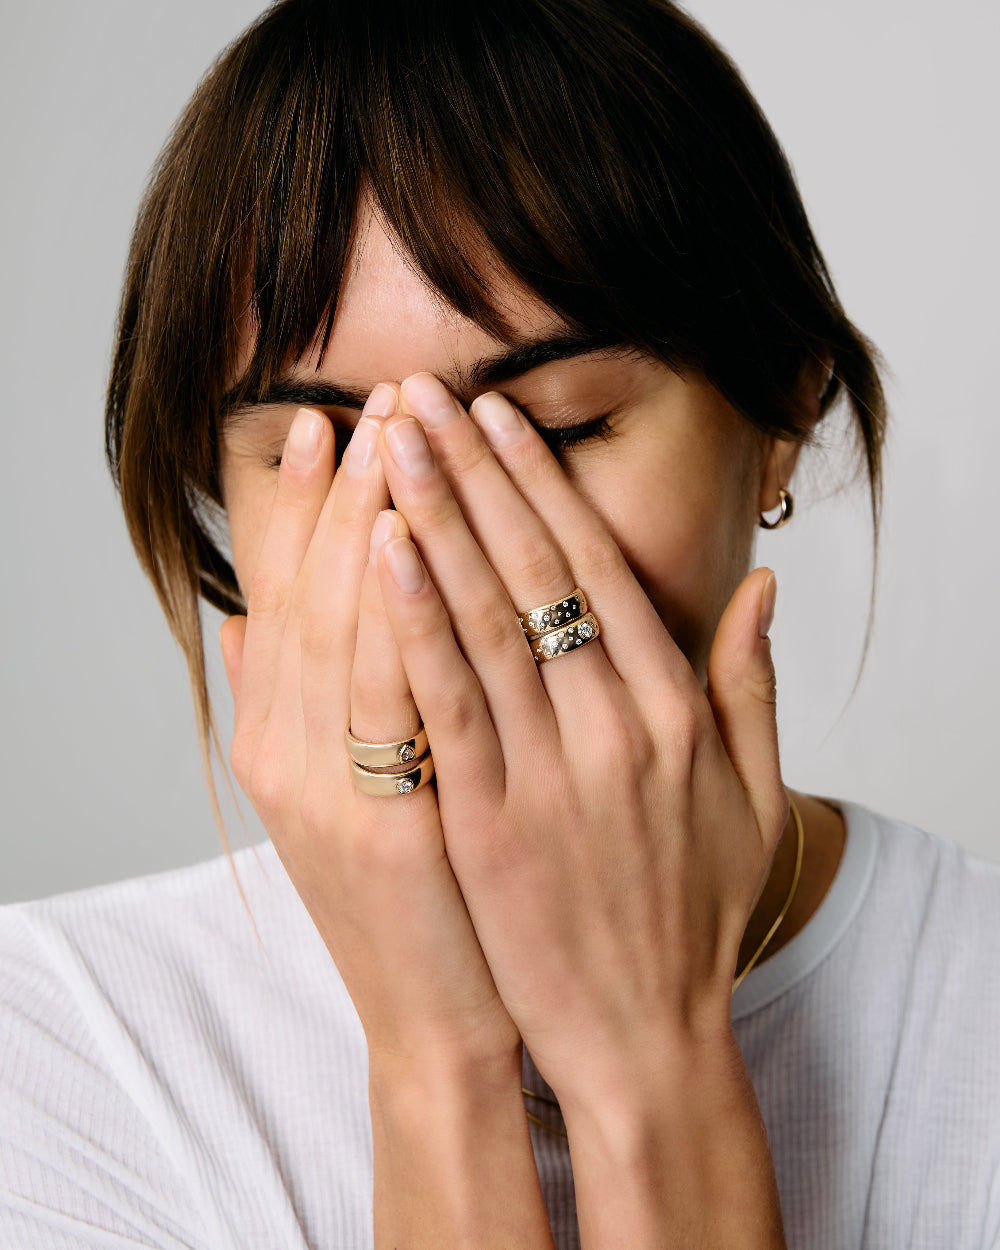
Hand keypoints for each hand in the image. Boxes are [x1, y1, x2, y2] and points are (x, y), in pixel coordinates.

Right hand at [219, 396, 513, 1071]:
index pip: (285, 594)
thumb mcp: (339, 796)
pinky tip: (408, 539)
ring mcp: (320, 790)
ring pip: (337, 627)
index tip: (334, 420)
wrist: (438, 1016)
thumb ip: (287, 706)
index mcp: (276, 736)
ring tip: (401, 433)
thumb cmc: (412, 892)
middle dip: (345, 487)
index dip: (305, 504)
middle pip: (308, 592)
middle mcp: (281, 752)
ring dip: (367, 521)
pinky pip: (382, 697)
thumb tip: (247, 621)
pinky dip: (389, 613)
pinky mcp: (375, 826)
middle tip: (384, 396)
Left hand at [373, 373, 788, 1101]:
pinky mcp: (488, 823)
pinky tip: (380, 557)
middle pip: (533, 570)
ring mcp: (550, 772)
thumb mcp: (756, 796)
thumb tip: (762, 585)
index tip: (495, 416)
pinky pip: (446, 706)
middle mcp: (615, 723)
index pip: (596, 567)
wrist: (648, 1037)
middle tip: (420, 393)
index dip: (540, 484)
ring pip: (484, 620)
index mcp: (674, 707)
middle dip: (470, 472)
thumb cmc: (695, 911)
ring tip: (388, 441)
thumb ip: (753, 684)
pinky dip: (412, 626)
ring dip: (432, 521)